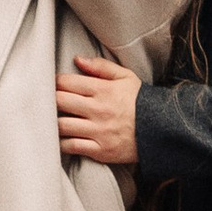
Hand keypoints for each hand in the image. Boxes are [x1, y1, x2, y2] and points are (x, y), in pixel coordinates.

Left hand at [54, 52, 141, 168]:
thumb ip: (100, 67)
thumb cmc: (140, 101)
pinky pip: (72, 146)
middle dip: (50, 100)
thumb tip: (77, 59)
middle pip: (59, 101)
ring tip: (52, 119)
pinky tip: (60, 138)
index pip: (66, 82)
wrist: (162, 130)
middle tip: (49, 101)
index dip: (55, 82)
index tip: (53, 85)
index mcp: (103, 90)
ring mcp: (98, 132)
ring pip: (62, 125)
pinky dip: (61, 143)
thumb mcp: (126, 77)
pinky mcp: (100, 150)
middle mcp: (98, 110)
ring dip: (53, 122)